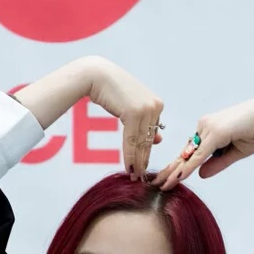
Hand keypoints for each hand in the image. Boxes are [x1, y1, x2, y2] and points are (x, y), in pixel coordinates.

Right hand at [12, 57, 163, 181]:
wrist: (96, 76)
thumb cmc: (112, 91)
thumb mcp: (132, 107)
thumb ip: (145, 122)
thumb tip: (158, 140)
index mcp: (157, 104)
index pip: (152, 134)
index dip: (147, 152)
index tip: (144, 167)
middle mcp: (155, 106)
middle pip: (148, 140)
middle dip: (143, 160)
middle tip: (141, 177)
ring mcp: (146, 108)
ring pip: (141, 142)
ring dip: (137, 161)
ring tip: (134, 176)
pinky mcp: (134, 112)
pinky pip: (132, 140)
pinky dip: (129, 155)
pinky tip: (129, 167)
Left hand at [153, 96, 253, 189]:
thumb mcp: (234, 153)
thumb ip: (216, 163)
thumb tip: (200, 175)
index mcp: (209, 129)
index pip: (190, 151)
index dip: (178, 166)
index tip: (167, 178)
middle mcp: (205, 126)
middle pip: (184, 152)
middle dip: (169, 170)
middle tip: (154, 183)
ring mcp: (208, 128)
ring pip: (188, 155)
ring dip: (174, 172)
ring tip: (160, 185)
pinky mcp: (215, 132)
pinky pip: (198, 155)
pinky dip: (187, 168)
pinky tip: (177, 178)